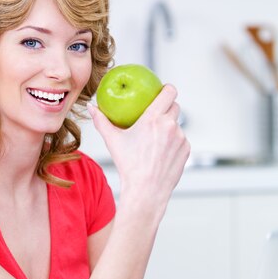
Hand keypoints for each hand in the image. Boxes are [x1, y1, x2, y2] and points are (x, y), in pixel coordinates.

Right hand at [88, 85, 189, 206]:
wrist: (146, 190)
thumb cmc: (129, 166)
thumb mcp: (113, 141)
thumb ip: (102, 121)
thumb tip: (91, 108)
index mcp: (153, 119)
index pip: (169, 92)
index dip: (167, 89)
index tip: (161, 90)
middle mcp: (170, 125)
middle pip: (175, 106)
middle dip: (167, 107)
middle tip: (156, 114)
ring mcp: (181, 138)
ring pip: (177, 125)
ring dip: (169, 127)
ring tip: (156, 138)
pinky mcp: (186, 149)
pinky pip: (181, 140)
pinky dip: (173, 142)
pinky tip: (162, 151)